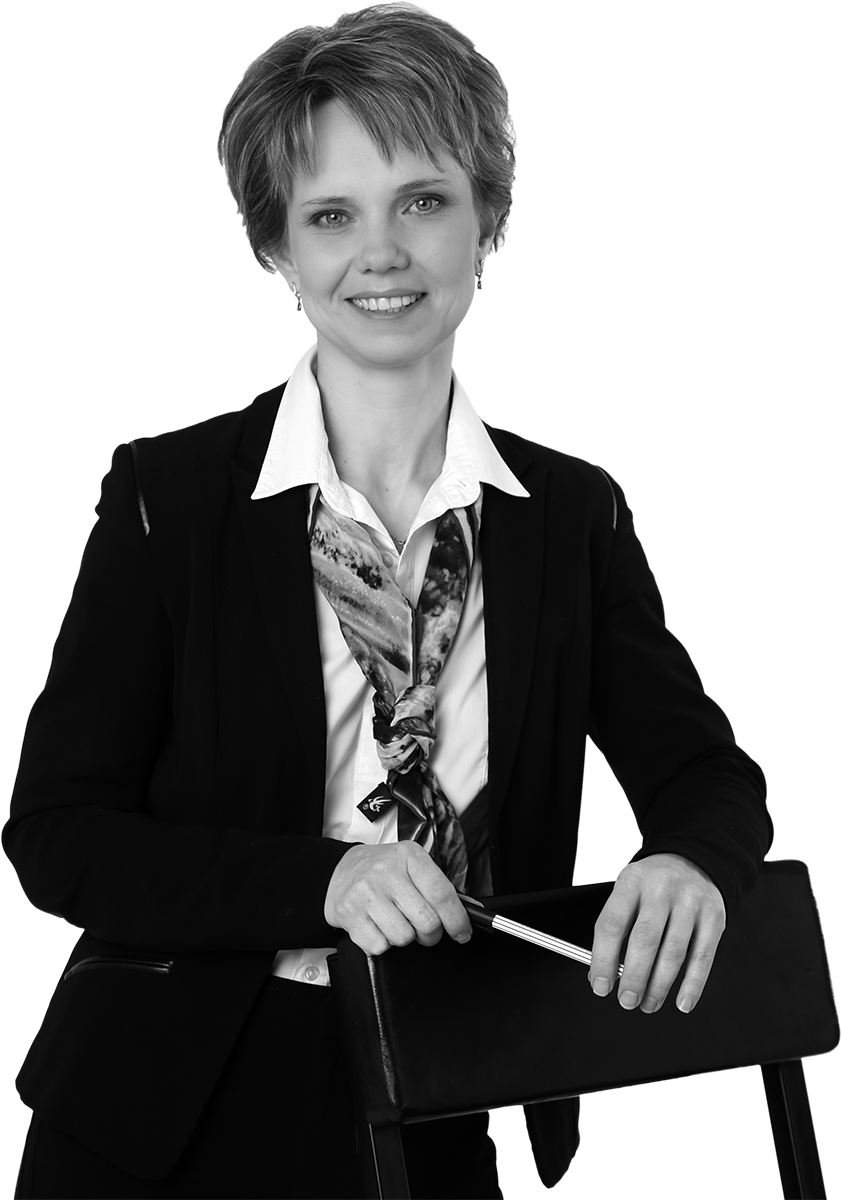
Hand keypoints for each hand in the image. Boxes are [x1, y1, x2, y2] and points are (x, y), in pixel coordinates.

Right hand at [324, 842, 472, 955]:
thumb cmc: (382, 870)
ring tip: (397, 921)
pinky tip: (378, 926)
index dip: (457, 919)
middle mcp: (386, 872)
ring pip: (404, 938)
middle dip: (432, 934)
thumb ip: (439, 888)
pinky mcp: (349, 914)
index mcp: (409, 856)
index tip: (462, 932)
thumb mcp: (412, 866)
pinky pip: (379, 947)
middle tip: (426, 929)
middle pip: (427, 921)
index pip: (441, 893)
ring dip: (405, 937)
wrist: (339, 870)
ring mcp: (366, 893)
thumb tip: (470, 911)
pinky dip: (383, 943)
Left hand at [588, 853, 725, 1014]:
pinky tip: (683, 1001)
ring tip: (649, 1003)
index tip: (600, 984)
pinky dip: (693, 985)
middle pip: (645, 939)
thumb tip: (603, 972)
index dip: (603, 959)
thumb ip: (617, 927)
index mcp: (633, 881)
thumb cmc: (655, 882)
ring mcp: (690, 902)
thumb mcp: (629, 890)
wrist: (695, 859)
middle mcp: (662, 889)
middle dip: (634, 978)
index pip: (612, 923)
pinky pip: (703, 957)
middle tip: (627, 1000)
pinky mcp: (714, 917)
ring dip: (659, 986)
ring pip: (673, 952)